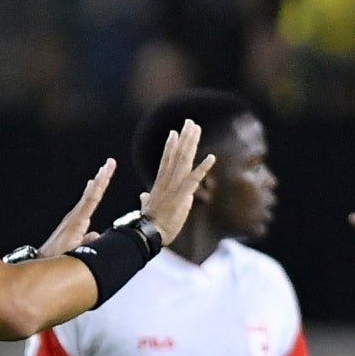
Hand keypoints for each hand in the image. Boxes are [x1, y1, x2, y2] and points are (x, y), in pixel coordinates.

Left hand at [36, 159, 115, 256]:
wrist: (44, 259)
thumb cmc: (58, 257)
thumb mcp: (73, 254)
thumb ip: (85, 244)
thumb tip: (96, 235)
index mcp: (77, 221)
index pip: (92, 198)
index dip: (101, 183)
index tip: (106, 169)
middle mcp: (75, 216)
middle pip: (91, 192)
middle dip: (102, 177)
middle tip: (109, 163)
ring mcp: (73, 218)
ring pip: (88, 196)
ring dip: (97, 183)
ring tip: (103, 171)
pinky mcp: (73, 221)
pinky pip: (85, 202)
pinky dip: (91, 192)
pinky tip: (91, 186)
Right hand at [137, 120, 216, 245]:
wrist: (150, 233)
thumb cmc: (150, 224)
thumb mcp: (148, 208)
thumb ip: (146, 200)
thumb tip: (143, 197)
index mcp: (160, 183)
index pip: (166, 161)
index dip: (171, 146)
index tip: (175, 132)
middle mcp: (167, 181)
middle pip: (177, 155)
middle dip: (184, 138)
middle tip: (191, 122)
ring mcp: (174, 187)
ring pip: (184, 160)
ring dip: (191, 143)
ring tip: (197, 129)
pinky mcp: (182, 196)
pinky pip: (194, 179)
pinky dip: (203, 168)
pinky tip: (212, 157)